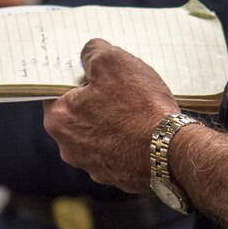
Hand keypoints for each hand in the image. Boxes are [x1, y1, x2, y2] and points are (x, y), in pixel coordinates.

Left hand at [41, 40, 180, 192]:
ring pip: (98, 133)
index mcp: (59, 119)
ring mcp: (92, 166)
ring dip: (112, 121)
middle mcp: (68, 148)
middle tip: (121, 88)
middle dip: (96, 100)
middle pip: (78, 113)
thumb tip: (88, 55)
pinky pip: (117, 151)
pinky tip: (144, 130)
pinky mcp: (115, 176)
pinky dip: (126, 140)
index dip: (78, 77)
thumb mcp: (113, 61)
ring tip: (138, 110)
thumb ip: (92, 52)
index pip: (58, 90)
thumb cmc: (139, 106)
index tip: (97, 73)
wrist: (169, 150)